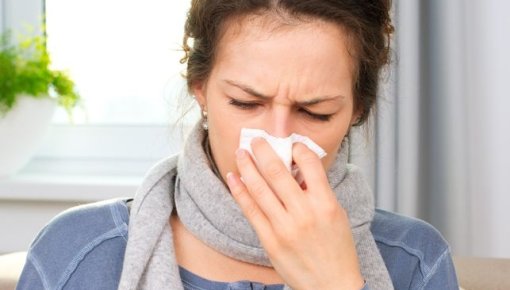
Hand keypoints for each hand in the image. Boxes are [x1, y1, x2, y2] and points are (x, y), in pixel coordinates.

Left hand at [226, 137, 364, 289]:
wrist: (331, 285)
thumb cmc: (337, 250)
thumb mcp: (337, 215)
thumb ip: (318, 192)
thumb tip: (296, 169)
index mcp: (326, 204)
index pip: (310, 164)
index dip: (298, 148)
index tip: (291, 144)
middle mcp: (304, 213)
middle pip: (278, 172)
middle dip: (264, 151)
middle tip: (256, 140)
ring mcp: (284, 227)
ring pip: (260, 188)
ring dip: (247, 166)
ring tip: (241, 153)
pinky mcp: (269, 240)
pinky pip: (251, 210)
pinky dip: (240, 191)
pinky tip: (234, 178)